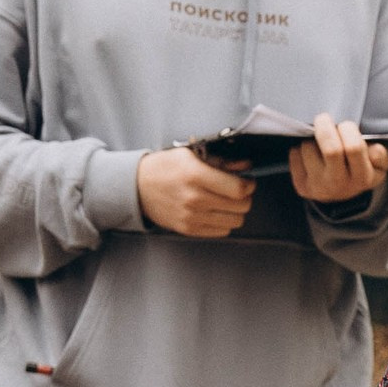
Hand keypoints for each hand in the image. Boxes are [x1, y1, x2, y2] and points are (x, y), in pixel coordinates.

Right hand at [136, 145, 255, 237]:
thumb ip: (221, 161)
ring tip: (226, 201)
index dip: (249, 185)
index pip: (238, 189)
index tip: (248, 182)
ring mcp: (191, 217)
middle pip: (240, 206)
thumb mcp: (191, 154)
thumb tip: (246, 166)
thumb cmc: (164, 168)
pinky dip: (223, 222)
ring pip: (234, 221)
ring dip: (235, 211)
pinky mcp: (188, 229)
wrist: (138, 187)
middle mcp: (194, 198)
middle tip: (237, 191)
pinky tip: (215, 211)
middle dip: (244, 198)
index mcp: (195, 175)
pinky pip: (221, 231)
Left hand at [290, 113, 387, 206]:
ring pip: (308, 148)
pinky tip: (310, 152)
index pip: (354, 148)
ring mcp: (318, 186)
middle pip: (330, 149)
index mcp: (362, 177)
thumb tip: (374, 151)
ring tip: (319, 142)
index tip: (345, 125)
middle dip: (325, 127)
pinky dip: (300, 148)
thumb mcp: (379, 166)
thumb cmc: (360, 170)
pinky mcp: (301, 186)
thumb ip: (382, 156)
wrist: (341, 195)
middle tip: (324, 118)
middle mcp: (339, 183)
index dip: (348, 129)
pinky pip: (294, 155)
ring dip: (312, 139)